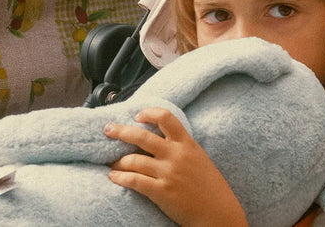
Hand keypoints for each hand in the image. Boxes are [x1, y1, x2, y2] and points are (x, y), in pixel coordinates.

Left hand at [106, 108, 247, 226]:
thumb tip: (159, 140)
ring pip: (134, 160)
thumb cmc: (208, 184)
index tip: (138, 115)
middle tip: (108, 129)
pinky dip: (120, 177)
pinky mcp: (161, 191)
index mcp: (187, 143)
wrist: (216, 210)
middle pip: (143, 136)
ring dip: (118, 160)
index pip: (166, 118)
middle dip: (121, 131)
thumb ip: (181, 147)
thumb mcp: (198, 157)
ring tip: (111, 162)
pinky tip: (112, 176)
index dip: (149, 113)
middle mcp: (176, 154)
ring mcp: (168, 173)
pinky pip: (135, 181)